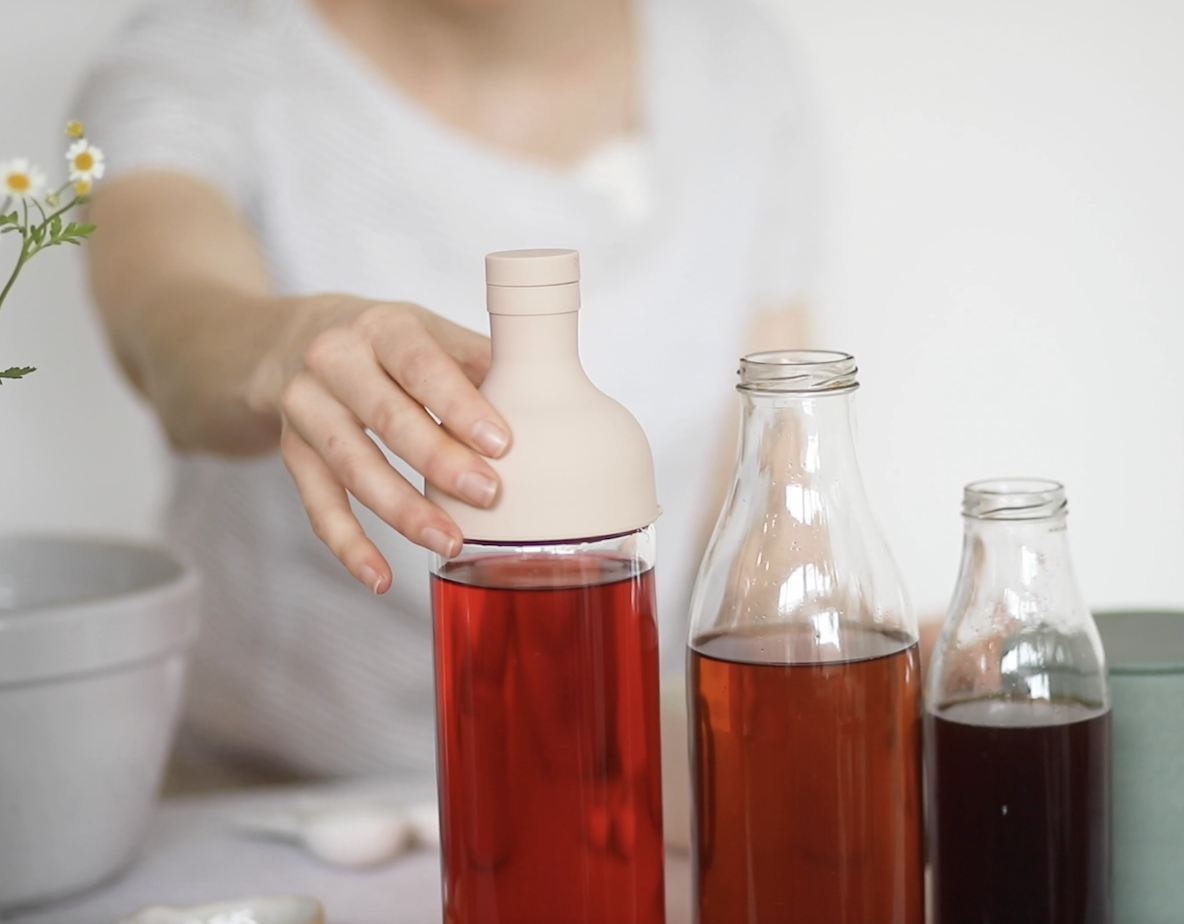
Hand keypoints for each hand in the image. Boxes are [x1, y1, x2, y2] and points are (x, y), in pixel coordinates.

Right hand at [255, 297, 510, 592]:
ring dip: (404, 511)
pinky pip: (319, 505)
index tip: (500, 443)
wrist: (293, 342)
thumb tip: (544, 400)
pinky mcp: (291, 452)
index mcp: (382, 327)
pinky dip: (349, 546)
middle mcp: (334, 361)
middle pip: (387, 418)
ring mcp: (306, 408)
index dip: (460, 405)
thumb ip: (479, 363)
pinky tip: (381, 578)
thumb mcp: (429, 334)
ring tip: (451, 542)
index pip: (421, 365)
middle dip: (440, 462)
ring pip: (354, 466)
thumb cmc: (388, 345)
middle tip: (488, 496)